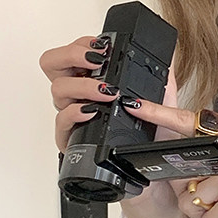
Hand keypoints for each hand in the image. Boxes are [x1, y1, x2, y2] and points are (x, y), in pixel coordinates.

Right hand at [38, 35, 181, 217]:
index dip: (82, 43)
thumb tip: (164, 51)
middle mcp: (79, 96)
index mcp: (94, 81)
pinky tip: (92, 111)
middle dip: (72, 55)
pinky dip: (75, 113)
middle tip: (96, 60)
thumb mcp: (163, 97)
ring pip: (57, 90)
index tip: (102, 46)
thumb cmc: (153, 137)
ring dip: (82, 84)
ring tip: (106, 90)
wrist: (153, 174)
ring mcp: (74, 118)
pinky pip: (61, 123)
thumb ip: (161, 71)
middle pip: (53, 64)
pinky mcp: (72, 141)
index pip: (74, 52)